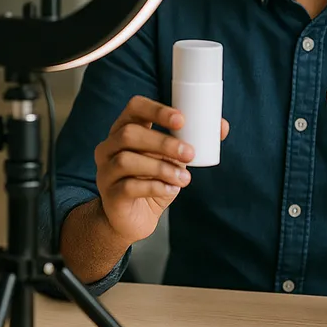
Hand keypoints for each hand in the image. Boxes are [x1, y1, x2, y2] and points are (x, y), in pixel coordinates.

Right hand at [95, 95, 229, 247]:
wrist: (134, 219)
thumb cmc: (153, 180)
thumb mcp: (173, 159)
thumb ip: (191, 142)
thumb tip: (222, 127)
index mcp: (124, 129)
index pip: (134, 107)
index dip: (156, 110)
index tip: (181, 120)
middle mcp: (109, 147)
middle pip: (129, 134)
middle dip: (163, 142)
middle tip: (190, 153)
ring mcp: (105, 171)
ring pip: (127, 160)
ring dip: (162, 167)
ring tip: (184, 177)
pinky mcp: (109, 195)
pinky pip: (129, 186)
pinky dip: (155, 186)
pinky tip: (171, 189)